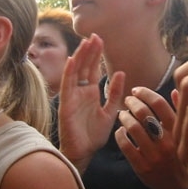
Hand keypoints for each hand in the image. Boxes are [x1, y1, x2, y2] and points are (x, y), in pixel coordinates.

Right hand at [58, 34, 124, 173]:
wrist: (84, 152)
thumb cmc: (94, 135)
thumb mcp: (110, 111)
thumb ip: (115, 93)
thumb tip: (121, 72)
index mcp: (91, 93)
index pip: (93, 69)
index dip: (96, 55)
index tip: (101, 40)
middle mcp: (80, 92)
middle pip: (84, 67)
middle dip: (89, 51)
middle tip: (95, 35)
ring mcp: (72, 97)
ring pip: (75, 72)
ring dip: (79, 57)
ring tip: (85, 42)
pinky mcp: (66, 104)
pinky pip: (67, 85)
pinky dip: (69, 72)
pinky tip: (71, 60)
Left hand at [115, 87, 187, 188]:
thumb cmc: (182, 158)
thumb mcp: (186, 136)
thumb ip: (180, 113)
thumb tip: (175, 90)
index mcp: (179, 132)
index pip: (160, 104)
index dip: (145, 93)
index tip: (136, 90)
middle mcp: (167, 142)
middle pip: (144, 114)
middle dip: (132, 103)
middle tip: (127, 100)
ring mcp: (154, 156)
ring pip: (133, 128)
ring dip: (124, 117)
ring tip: (122, 114)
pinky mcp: (142, 167)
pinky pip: (125, 145)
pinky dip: (119, 134)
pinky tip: (120, 131)